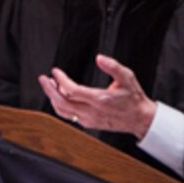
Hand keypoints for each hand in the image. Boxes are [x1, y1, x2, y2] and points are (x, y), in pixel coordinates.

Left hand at [37, 54, 156, 137]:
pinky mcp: (88, 124)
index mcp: (100, 99)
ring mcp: (89, 120)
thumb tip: (99, 58)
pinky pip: (69, 116)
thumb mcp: (127, 77)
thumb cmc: (133, 97)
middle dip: (49, 90)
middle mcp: (92, 112)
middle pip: (62, 103)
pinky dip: (60, 106)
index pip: (72, 91)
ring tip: (50, 85)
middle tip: (43, 79)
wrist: (140, 119)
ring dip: (53, 98)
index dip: (61, 80)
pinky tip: (60, 96)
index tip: (55, 71)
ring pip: (63, 111)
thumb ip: (113, 66)